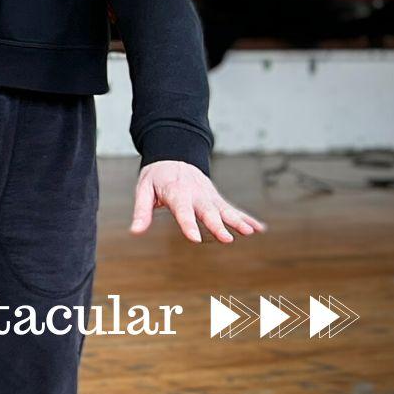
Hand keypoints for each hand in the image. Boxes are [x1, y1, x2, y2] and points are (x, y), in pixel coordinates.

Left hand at [129, 160, 267, 243]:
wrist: (173, 155)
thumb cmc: (156, 177)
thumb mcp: (144, 190)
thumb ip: (142, 211)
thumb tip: (135, 231)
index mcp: (176, 193)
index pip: (182, 211)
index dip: (188, 224)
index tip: (195, 238)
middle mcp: (195, 195)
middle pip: (207, 211)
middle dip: (217, 225)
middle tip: (227, 238)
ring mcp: (208, 196)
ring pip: (224, 209)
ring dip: (237, 220)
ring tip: (248, 232)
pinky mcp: (216, 198)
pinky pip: (233, 209)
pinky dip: (246, 218)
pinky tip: (259, 229)